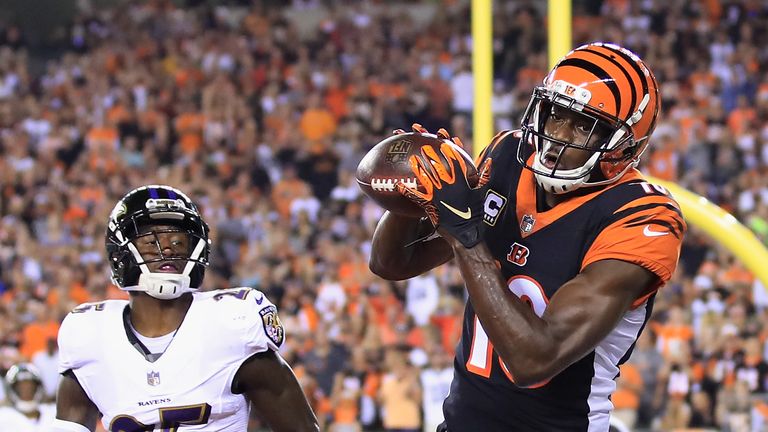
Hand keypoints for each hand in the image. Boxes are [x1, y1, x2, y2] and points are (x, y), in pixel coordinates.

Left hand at [396, 125, 491, 247]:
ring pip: (426, 177)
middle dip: (430, 153)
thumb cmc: (475, 214)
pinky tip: (397, 185)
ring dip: (418, 167)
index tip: (444, 137)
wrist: (467, 233)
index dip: (449, 148)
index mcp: (462, 181)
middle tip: (422, 144)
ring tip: (410, 158)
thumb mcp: (481, 193)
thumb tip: (490, 161)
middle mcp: (449, 185)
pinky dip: (406, 190)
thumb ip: (484, 176)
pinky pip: (416, 196)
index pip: (455, 160)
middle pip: (438, 165)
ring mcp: (439, 194)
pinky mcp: (430, 205)